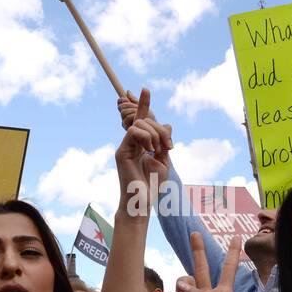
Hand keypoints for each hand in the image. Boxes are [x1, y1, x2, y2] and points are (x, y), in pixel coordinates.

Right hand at [115, 87, 171, 204]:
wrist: (142, 202)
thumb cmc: (152, 185)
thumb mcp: (163, 161)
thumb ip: (164, 143)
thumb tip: (167, 125)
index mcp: (141, 144)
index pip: (142, 120)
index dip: (143, 104)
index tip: (145, 89)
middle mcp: (131, 143)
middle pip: (145, 120)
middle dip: (160, 128)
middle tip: (169, 146)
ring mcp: (125, 147)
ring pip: (139, 124)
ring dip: (154, 133)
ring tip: (159, 150)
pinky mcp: (121, 152)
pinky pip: (133, 132)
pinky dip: (145, 137)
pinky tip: (150, 149)